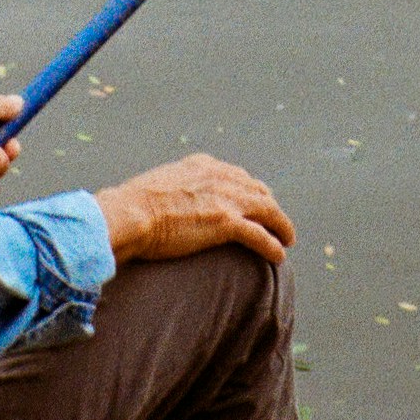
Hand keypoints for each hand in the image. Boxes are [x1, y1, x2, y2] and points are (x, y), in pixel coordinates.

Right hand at [95, 154, 294, 267]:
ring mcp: (225, 197)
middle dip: (270, 206)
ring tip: (287, 238)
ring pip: (266, 210)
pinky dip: (272, 244)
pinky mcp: (226, 221)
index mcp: (203, 164)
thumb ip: (173, 188)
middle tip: (277, 222)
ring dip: (280, 225)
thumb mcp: (158, 185)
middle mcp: (219, 175)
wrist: (133, 212)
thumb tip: (165, 203)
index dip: (251, 190)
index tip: (257, 201)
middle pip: (257, 190)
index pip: (237, 175)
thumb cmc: (135, 205)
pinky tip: (279, 255)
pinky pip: (259, 235)